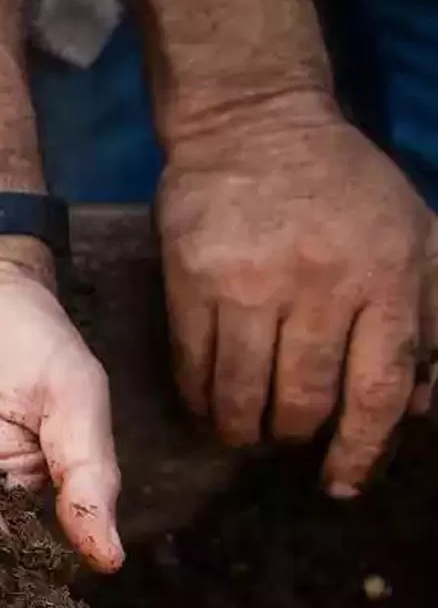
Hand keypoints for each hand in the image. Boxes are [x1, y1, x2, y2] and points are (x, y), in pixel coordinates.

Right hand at [157, 100, 429, 496]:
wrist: (252, 124)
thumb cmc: (341, 185)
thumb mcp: (411, 235)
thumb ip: (429, 316)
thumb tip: (422, 405)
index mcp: (385, 276)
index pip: (380, 387)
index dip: (363, 447)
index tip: (342, 483)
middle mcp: (320, 285)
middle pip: (306, 398)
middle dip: (295, 435)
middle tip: (287, 440)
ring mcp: (250, 284)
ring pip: (244, 392)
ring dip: (242, 428)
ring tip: (242, 434)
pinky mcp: (192, 281)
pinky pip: (194, 364)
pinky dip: (200, 399)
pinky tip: (206, 406)